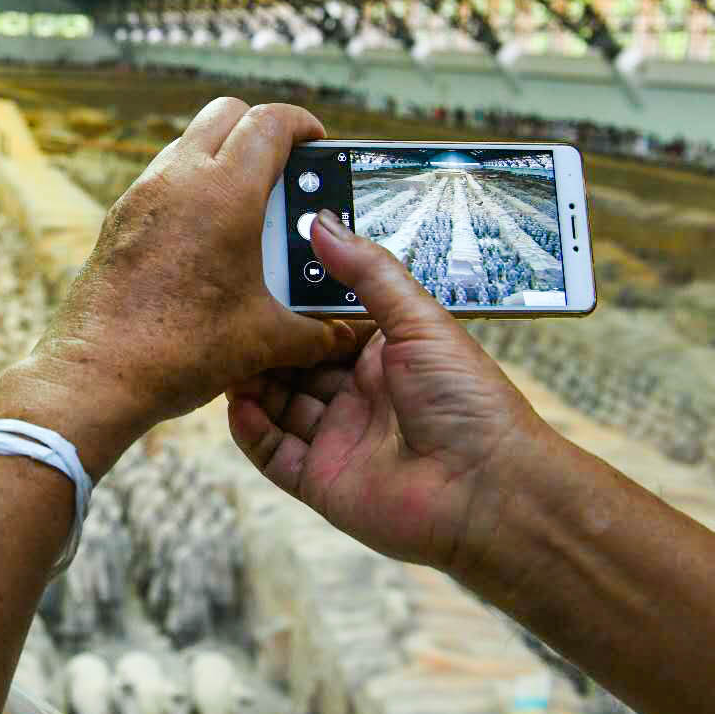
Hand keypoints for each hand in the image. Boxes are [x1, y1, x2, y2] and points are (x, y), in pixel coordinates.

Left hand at [0, 99, 366, 477]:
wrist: (96, 375)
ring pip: (189, 142)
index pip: (270, 122)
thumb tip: (348, 333)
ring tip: (252, 207)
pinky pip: (163, 179)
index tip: (319, 144)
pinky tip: (210, 239)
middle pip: (226, 113)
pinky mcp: (119, 218)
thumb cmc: (180, 351)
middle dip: (262, 129)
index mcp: (224, 192)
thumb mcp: (266, 340)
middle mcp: (178, 179)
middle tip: (287, 169)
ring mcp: (142, 195)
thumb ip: (317, 330)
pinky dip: (192, 187)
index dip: (303, 124)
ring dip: (223, 156)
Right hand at [226, 209, 551, 574]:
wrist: (489, 491)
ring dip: (250, 382)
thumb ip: (368, 272)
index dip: (293, 305)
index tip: (258, 278)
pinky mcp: (321, 481)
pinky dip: (250, 429)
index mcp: (385, 356)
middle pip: (294, 364)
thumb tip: (322, 222)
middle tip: (231, 318)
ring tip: (225, 356)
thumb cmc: (471, 403)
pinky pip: (272, 452)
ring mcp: (338, 439)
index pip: (325, 323)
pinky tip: (236, 402)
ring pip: (277, 404)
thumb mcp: (419, 321)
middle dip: (265, 343)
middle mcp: (360, 396)